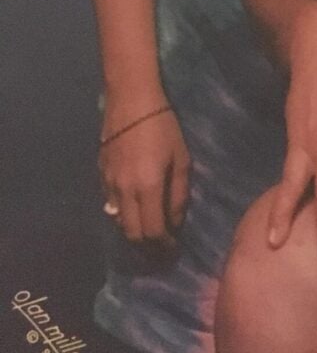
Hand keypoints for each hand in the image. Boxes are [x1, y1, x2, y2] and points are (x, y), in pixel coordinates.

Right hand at [99, 99, 189, 246]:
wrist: (131, 102)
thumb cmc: (163, 126)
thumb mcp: (181, 158)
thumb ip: (178, 194)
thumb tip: (175, 222)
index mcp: (146, 188)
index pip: (152, 231)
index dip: (163, 245)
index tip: (173, 250)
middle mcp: (123, 192)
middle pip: (131, 233)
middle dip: (147, 246)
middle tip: (161, 248)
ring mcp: (108, 185)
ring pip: (119, 221)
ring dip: (134, 231)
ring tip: (150, 231)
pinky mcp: (100, 176)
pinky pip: (111, 205)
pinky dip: (124, 213)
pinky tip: (135, 209)